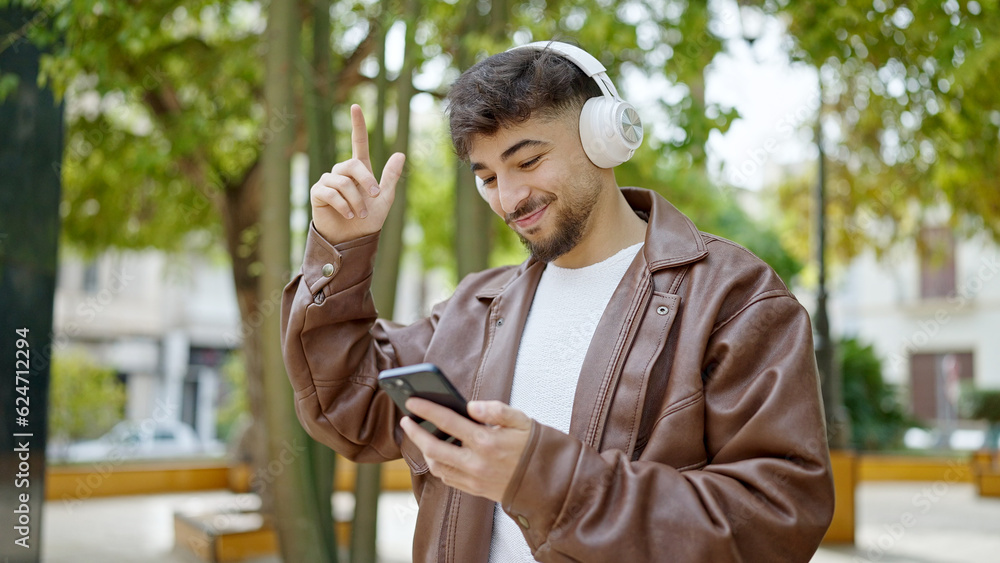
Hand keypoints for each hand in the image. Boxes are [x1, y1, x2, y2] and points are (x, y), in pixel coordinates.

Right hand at [310, 104, 405, 244]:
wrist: (353, 240)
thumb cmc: (369, 221)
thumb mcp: (384, 199)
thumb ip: (390, 177)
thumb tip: (400, 154)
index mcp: (359, 170)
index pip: (358, 143)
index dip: (357, 125)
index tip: (356, 107)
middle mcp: (342, 172)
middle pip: (352, 165)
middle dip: (366, 181)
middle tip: (375, 196)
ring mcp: (328, 181)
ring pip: (342, 182)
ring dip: (356, 200)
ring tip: (360, 215)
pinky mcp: (317, 193)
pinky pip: (330, 192)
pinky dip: (343, 205)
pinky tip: (349, 215)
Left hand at [401, 399, 532, 502]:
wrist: (547, 481)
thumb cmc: (532, 446)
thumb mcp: (521, 420)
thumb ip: (496, 410)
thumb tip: (470, 406)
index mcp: (487, 441)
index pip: (449, 422)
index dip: (427, 410)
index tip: (412, 401)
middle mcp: (476, 462)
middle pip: (434, 447)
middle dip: (415, 432)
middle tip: (406, 420)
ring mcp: (474, 479)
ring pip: (436, 466)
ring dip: (424, 450)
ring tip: (420, 436)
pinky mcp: (474, 489)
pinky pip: (447, 478)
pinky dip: (437, 465)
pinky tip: (436, 454)